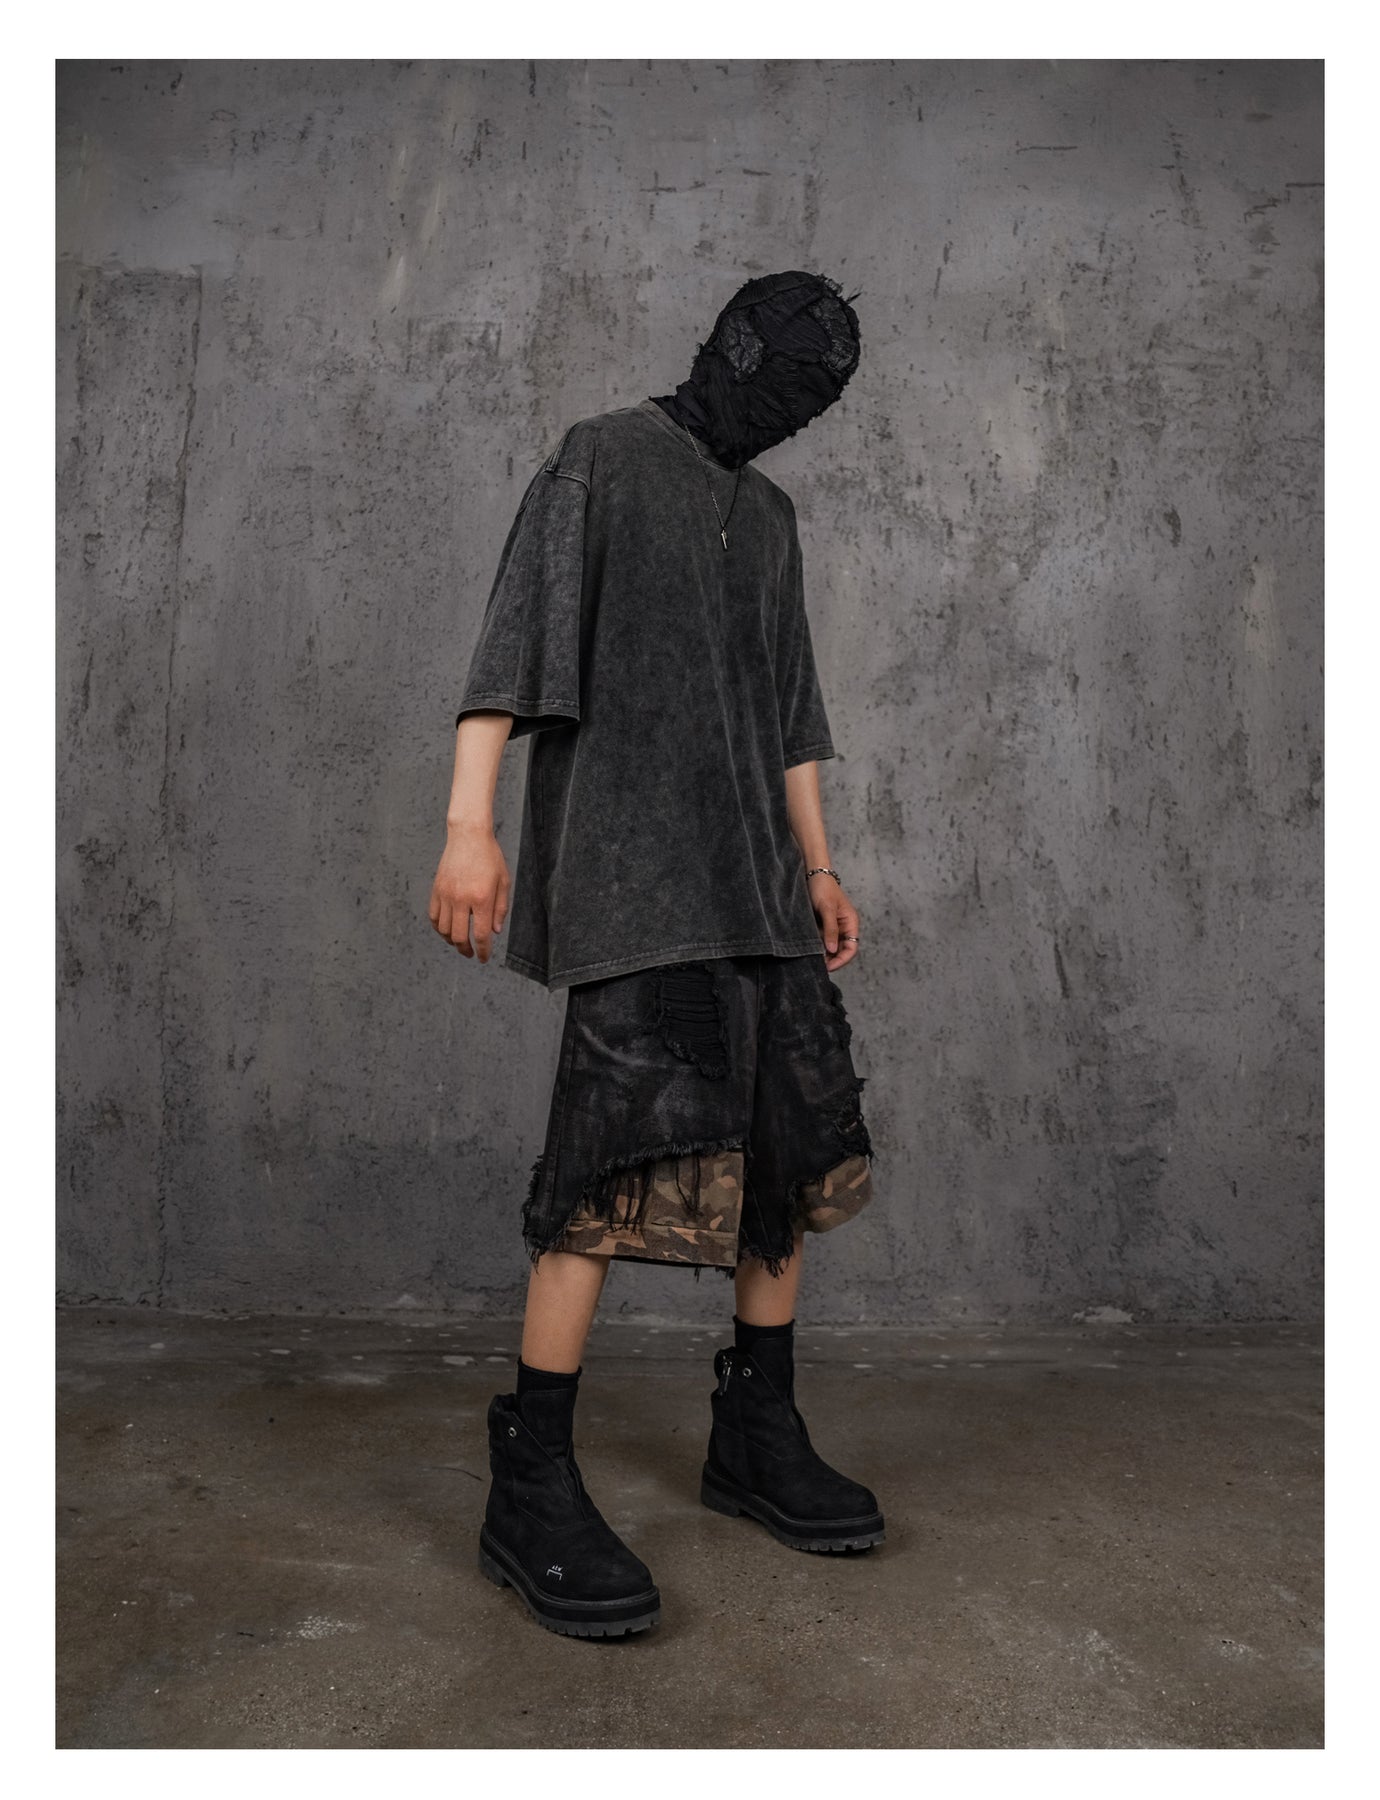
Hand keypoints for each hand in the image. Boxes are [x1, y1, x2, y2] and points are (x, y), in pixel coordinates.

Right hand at [429, 822, 510, 962]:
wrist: (468, 836)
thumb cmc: (490, 858)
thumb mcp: (503, 882)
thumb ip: (500, 909)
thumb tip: (495, 932)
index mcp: (482, 899)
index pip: (481, 935)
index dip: (483, 951)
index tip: (483, 958)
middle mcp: (462, 899)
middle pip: (459, 937)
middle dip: (466, 950)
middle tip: (471, 953)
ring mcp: (446, 895)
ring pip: (444, 930)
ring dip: (452, 941)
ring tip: (460, 943)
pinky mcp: (436, 890)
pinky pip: (434, 917)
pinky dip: (439, 928)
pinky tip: (447, 930)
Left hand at [807, 871, 860, 973]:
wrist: (812, 874)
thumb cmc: (822, 888)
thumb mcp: (826, 909)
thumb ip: (830, 929)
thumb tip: (832, 950)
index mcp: (851, 923)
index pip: (851, 948)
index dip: (841, 960)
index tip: (828, 967)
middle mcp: (844, 927)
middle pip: (842, 950)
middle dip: (832, 960)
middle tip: (817, 967)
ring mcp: (834, 927)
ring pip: (832, 947)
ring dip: (824, 955)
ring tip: (812, 961)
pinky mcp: (823, 925)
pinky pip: (823, 940)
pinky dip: (818, 947)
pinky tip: (809, 951)